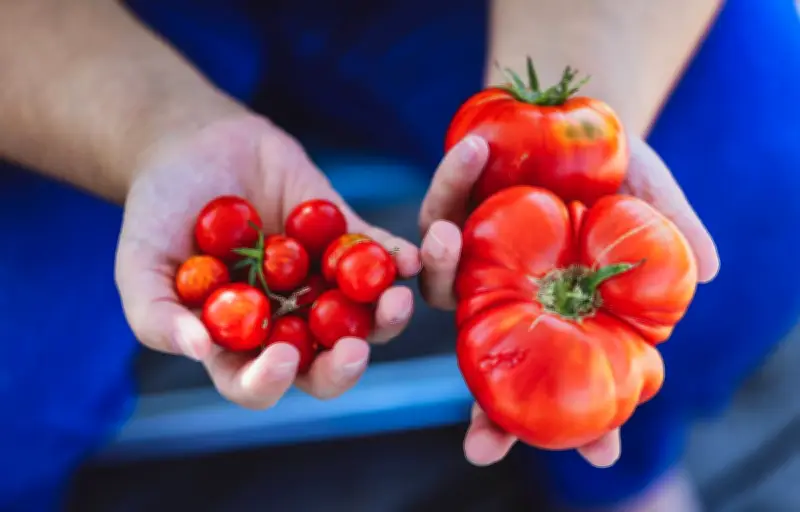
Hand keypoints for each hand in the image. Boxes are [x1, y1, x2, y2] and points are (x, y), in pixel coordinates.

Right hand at [116, 114, 419, 408]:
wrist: (195, 144)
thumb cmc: (159, 210)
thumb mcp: (140, 262)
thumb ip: (157, 314)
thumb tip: (198, 350)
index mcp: (237, 341)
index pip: (256, 382)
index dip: (270, 381)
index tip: (283, 359)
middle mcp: (286, 321)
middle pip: (323, 364)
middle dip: (343, 365)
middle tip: (354, 349)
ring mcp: (320, 282)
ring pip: (364, 318)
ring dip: (386, 318)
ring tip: (395, 300)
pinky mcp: (346, 240)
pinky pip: (379, 257)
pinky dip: (398, 260)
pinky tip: (411, 258)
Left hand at [418, 134, 718, 467]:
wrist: (567, 114)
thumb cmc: (612, 167)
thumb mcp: (647, 193)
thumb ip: (670, 229)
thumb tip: (708, 272)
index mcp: (559, 306)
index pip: (570, 377)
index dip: (585, 425)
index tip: (601, 455)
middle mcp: (511, 298)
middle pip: (494, 369)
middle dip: (487, 415)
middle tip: (483, 449)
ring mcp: (474, 264)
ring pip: (443, 290)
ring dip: (440, 267)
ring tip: (450, 234)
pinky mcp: (447, 216)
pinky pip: (437, 212)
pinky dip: (450, 182)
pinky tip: (473, 147)